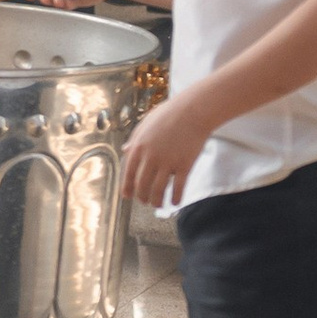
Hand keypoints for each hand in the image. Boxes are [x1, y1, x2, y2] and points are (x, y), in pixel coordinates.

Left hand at [121, 89, 211, 209]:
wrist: (191, 112)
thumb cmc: (167, 115)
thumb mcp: (144, 125)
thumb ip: (134, 140)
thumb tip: (125, 150)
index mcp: (138, 146)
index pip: (129, 172)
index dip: (127, 187)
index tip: (127, 197)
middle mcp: (151, 157)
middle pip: (142, 184)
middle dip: (142, 196)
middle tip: (144, 201)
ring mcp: (168, 162)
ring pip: (158, 189)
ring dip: (157, 201)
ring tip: (158, 205)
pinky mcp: (184, 166)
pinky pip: (178, 188)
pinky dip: (175, 198)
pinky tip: (175, 203)